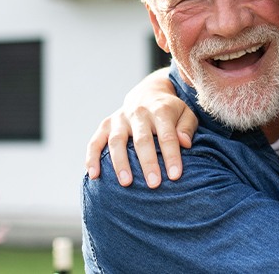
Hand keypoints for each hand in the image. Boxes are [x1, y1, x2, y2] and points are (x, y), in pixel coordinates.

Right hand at [84, 71, 196, 187]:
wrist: (148, 93)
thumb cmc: (171, 111)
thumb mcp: (186, 114)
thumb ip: (187, 127)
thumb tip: (185, 143)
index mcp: (160, 110)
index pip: (167, 136)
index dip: (171, 156)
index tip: (175, 176)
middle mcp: (138, 113)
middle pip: (142, 140)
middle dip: (147, 163)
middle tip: (154, 184)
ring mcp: (120, 119)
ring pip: (116, 141)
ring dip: (120, 163)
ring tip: (126, 183)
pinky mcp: (105, 125)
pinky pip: (95, 141)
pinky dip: (92, 158)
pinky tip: (94, 176)